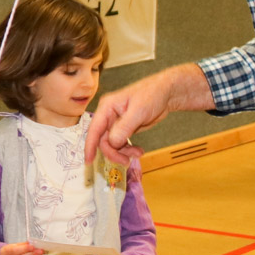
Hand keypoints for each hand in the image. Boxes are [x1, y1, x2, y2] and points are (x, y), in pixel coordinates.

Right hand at [85, 64, 214, 163]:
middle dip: (114, 152)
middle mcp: (109, 115)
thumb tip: (112, 142)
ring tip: (138, 153)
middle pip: (103, 140)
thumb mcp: (138, 111)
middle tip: (126, 160)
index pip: (94, 129)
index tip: (88, 160)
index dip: (89, 146)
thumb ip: (124, 127)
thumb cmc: (152, 94)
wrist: (166, 93)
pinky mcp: (124, 128)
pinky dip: (128, 150)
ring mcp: (116, 123)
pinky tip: (139, 151)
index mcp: (107, 107)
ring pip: (112, 144)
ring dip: (123, 152)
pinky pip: (121, 143)